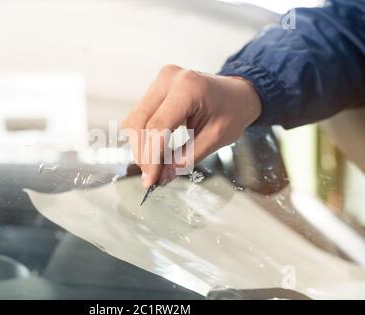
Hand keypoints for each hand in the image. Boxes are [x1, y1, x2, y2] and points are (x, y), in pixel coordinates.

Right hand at [122, 65, 261, 188]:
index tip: (150, 180)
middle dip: (142, 153)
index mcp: (188, 88)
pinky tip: (155, 149)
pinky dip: (142, 136)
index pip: (157, 127)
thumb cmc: (232, 111)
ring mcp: (159, 80)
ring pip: (134, 119)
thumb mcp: (215, 139)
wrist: (237, 93)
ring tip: (155, 164)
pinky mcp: (155, 87)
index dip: (150, 157)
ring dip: (140, 146)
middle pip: (138, 122)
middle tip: (151, 175)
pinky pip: (139, 115)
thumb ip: (186, 159)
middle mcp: (168, 79)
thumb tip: (161, 177)